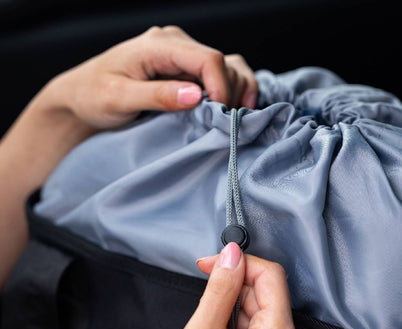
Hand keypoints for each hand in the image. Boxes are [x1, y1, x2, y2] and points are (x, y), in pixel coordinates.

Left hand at [52, 25, 257, 129]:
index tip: (220, 118)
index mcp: (160, 45)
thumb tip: (196, 95)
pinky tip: (231, 111)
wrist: (82, 97)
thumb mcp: (119, 99)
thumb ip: (157, 96)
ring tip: (230, 121)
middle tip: (223, 127)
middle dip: (230, 95)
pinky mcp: (187, 71)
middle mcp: (176, 44)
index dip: (221, 88)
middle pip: (223, 64)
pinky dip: (233, 92)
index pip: (208, 59)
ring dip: (237, 93)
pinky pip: (221, 75)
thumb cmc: (93, 96)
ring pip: (228, 68)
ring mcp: (183, 57)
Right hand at [98, 244, 305, 328]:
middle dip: (232, 288)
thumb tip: (232, 253)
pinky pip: (258, 326)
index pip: (270, 275)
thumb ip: (219, 290)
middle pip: (265, 291)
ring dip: (231, 308)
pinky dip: (236, 323)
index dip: (238, 262)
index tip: (207, 264)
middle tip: (202, 306)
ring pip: (259, 308)